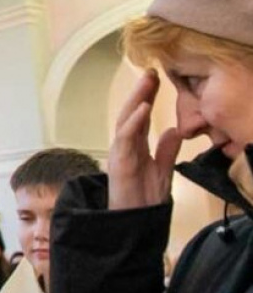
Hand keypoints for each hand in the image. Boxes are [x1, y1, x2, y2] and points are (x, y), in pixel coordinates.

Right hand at [109, 70, 181, 210]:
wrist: (135, 221)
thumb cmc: (143, 199)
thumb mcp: (162, 170)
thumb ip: (166, 151)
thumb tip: (173, 130)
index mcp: (134, 147)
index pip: (140, 116)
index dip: (147, 97)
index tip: (156, 78)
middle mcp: (124, 146)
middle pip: (130, 113)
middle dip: (140, 92)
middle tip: (151, 71)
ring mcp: (120, 153)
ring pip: (125, 120)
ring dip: (135, 100)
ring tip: (146, 82)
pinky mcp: (119, 162)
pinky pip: (125, 138)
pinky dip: (133, 122)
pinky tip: (142, 108)